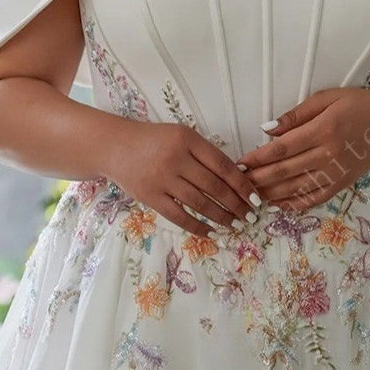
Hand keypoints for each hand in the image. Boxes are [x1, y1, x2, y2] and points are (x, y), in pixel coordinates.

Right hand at [109, 120, 262, 236]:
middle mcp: (176, 159)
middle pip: (214, 187)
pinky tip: (211, 233)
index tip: (256, 198)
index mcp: (188, 140)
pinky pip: (179, 216)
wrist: (114, 146)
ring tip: (235, 225)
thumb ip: (205, 153)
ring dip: (221, 217)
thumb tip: (237, 177)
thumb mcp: (180, 136)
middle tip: (250, 216)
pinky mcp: (150, 197)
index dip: (242, 184)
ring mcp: (162, 179)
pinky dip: (198, 227)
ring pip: (200, 203)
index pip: (223, 166)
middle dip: (236, 204)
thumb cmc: (153, 140)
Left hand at [235, 87, 369, 211]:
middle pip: (285, 172)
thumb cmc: (357, 105)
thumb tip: (267, 129)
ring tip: (251, 196)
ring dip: (271, 194)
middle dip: (258, 179)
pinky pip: (314, 198)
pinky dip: (295, 204)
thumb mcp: (326, 98)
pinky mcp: (341, 184)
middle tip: (238, 183)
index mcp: (323, 130)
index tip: (240, 163)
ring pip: (296, 189)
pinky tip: (278, 205)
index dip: (258, 158)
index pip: (282, 148)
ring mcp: (335, 173)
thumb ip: (296, 115)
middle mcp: (328, 155)